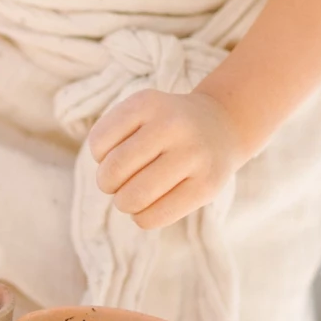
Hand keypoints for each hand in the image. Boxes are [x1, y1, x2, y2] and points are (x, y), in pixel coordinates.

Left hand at [88, 88, 244, 229]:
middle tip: (119, 183)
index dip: (99, 157)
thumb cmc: (167, 126)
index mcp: (147, 103)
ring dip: (124, 203)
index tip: (114, 155)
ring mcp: (193, 155)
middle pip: (114, 171)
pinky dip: (142, 218)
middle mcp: (172, 125)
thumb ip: (113, 138)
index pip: (98, 142)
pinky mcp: (206, 186)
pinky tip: (151, 205)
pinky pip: (154, 217)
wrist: (222, 125)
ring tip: (134, 196)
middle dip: (108, 184)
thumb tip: (108, 184)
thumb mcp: (140, 112)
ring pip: (134, 198)